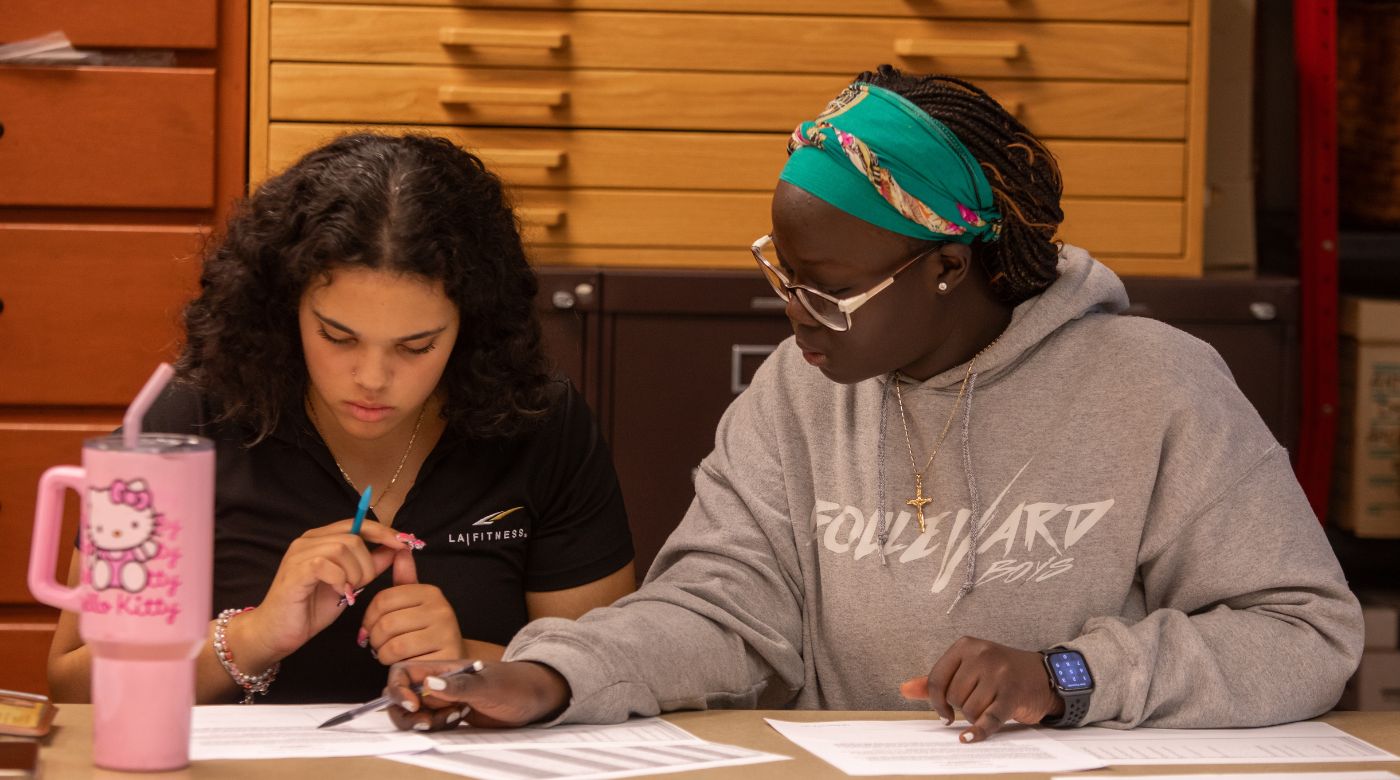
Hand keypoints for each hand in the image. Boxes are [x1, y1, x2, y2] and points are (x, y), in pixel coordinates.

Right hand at [244, 519, 405, 659]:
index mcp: (321, 539)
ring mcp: (299, 555)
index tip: (405, 543)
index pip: (358, 524)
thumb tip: (396, 549)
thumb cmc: (310, 608)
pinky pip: (327, 564)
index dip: (383, 532)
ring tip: (349, 591)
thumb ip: (370, 566)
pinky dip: (340, 580)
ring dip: (355, 573)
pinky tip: (340, 594)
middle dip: (368, 563)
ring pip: (343, 548)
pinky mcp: (294, 572)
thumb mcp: (350, 585)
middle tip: (362, 585)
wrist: (277, 633)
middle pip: (354, 536)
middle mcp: (308, 541)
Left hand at [361, 547, 463, 664]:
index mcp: (429, 592)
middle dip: (375, 639)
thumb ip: (404, 579)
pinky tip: (402, 663)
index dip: (369, 617)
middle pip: (386, 623)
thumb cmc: (426, 631)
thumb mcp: (414, 603)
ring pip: (393, 645)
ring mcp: (445, 634)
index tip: (370, 627)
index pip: (383, 600)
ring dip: (383, 654)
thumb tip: (400, 547)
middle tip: (378, 645)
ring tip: (389, 654)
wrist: (453, 659)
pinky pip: (404, 662)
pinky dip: (396, 666)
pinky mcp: (445, 658)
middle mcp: (441, 609)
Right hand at [385, 660, 570, 731]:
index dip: (398, 689)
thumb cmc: (514, 683)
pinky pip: (429, 725)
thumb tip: (429, 684)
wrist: (533, 698)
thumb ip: (459, 685)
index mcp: (440, 668)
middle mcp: (436, 683)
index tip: (413, 705)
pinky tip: (458, 720)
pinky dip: (435, 728)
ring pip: (413, 715)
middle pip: (401, 698)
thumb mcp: (488, 684)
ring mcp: (442, 701)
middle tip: (427, 723)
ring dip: (423, 723)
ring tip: (452, 718)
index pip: (402, 673)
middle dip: (406, 714)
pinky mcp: (449, 716)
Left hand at [900, 636, 1063, 742]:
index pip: (936, 679)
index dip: (936, 701)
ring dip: (975, 717)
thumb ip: (936, 679)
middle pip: (953, 696)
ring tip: (989, 706)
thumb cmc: (999, 672)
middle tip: (978, 702)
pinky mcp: (1012, 694)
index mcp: (966, 646)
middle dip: (962, 707)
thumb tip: (905, 689)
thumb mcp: (967, 668)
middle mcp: (982, 655)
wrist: (1042, 675)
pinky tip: (968, 738)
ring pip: (969, 709)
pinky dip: (977, 732)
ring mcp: (999, 673)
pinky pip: (988, 718)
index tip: (944, 713)